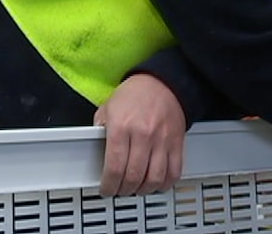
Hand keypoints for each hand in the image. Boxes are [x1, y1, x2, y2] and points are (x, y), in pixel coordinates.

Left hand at [94, 74, 185, 196]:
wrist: (162, 82)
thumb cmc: (135, 94)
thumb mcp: (108, 107)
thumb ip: (100, 131)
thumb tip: (94, 151)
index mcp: (122, 126)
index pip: (114, 167)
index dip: (109, 185)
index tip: (106, 189)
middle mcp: (143, 134)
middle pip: (134, 176)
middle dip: (124, 190)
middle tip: (120, 189)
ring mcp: (162, 139)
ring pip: (154, 178)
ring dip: (143, 190)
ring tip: (137, 188)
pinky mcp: (177, 142)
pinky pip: (174, 171)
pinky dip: (165, 183)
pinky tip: (157, 183)